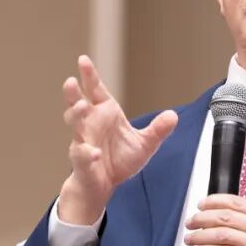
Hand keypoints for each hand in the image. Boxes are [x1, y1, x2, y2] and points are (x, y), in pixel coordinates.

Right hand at [58, 56, 177, 223]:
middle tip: (71, 81)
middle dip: (73, 93)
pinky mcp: (82, 160)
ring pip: (75, 125)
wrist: (105, 185)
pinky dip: (87, 153)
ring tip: (81, 106)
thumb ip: (157, 130)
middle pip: (77, 103)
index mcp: (105, 113)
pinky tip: (94, 153)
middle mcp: (90, 124)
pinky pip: (82, 154)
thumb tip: (173, 116)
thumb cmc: (119, 160)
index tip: (83, 60)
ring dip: (75, 115)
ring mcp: (83, 141)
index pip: (95, 90)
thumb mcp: (144, 144)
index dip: (89, 76)